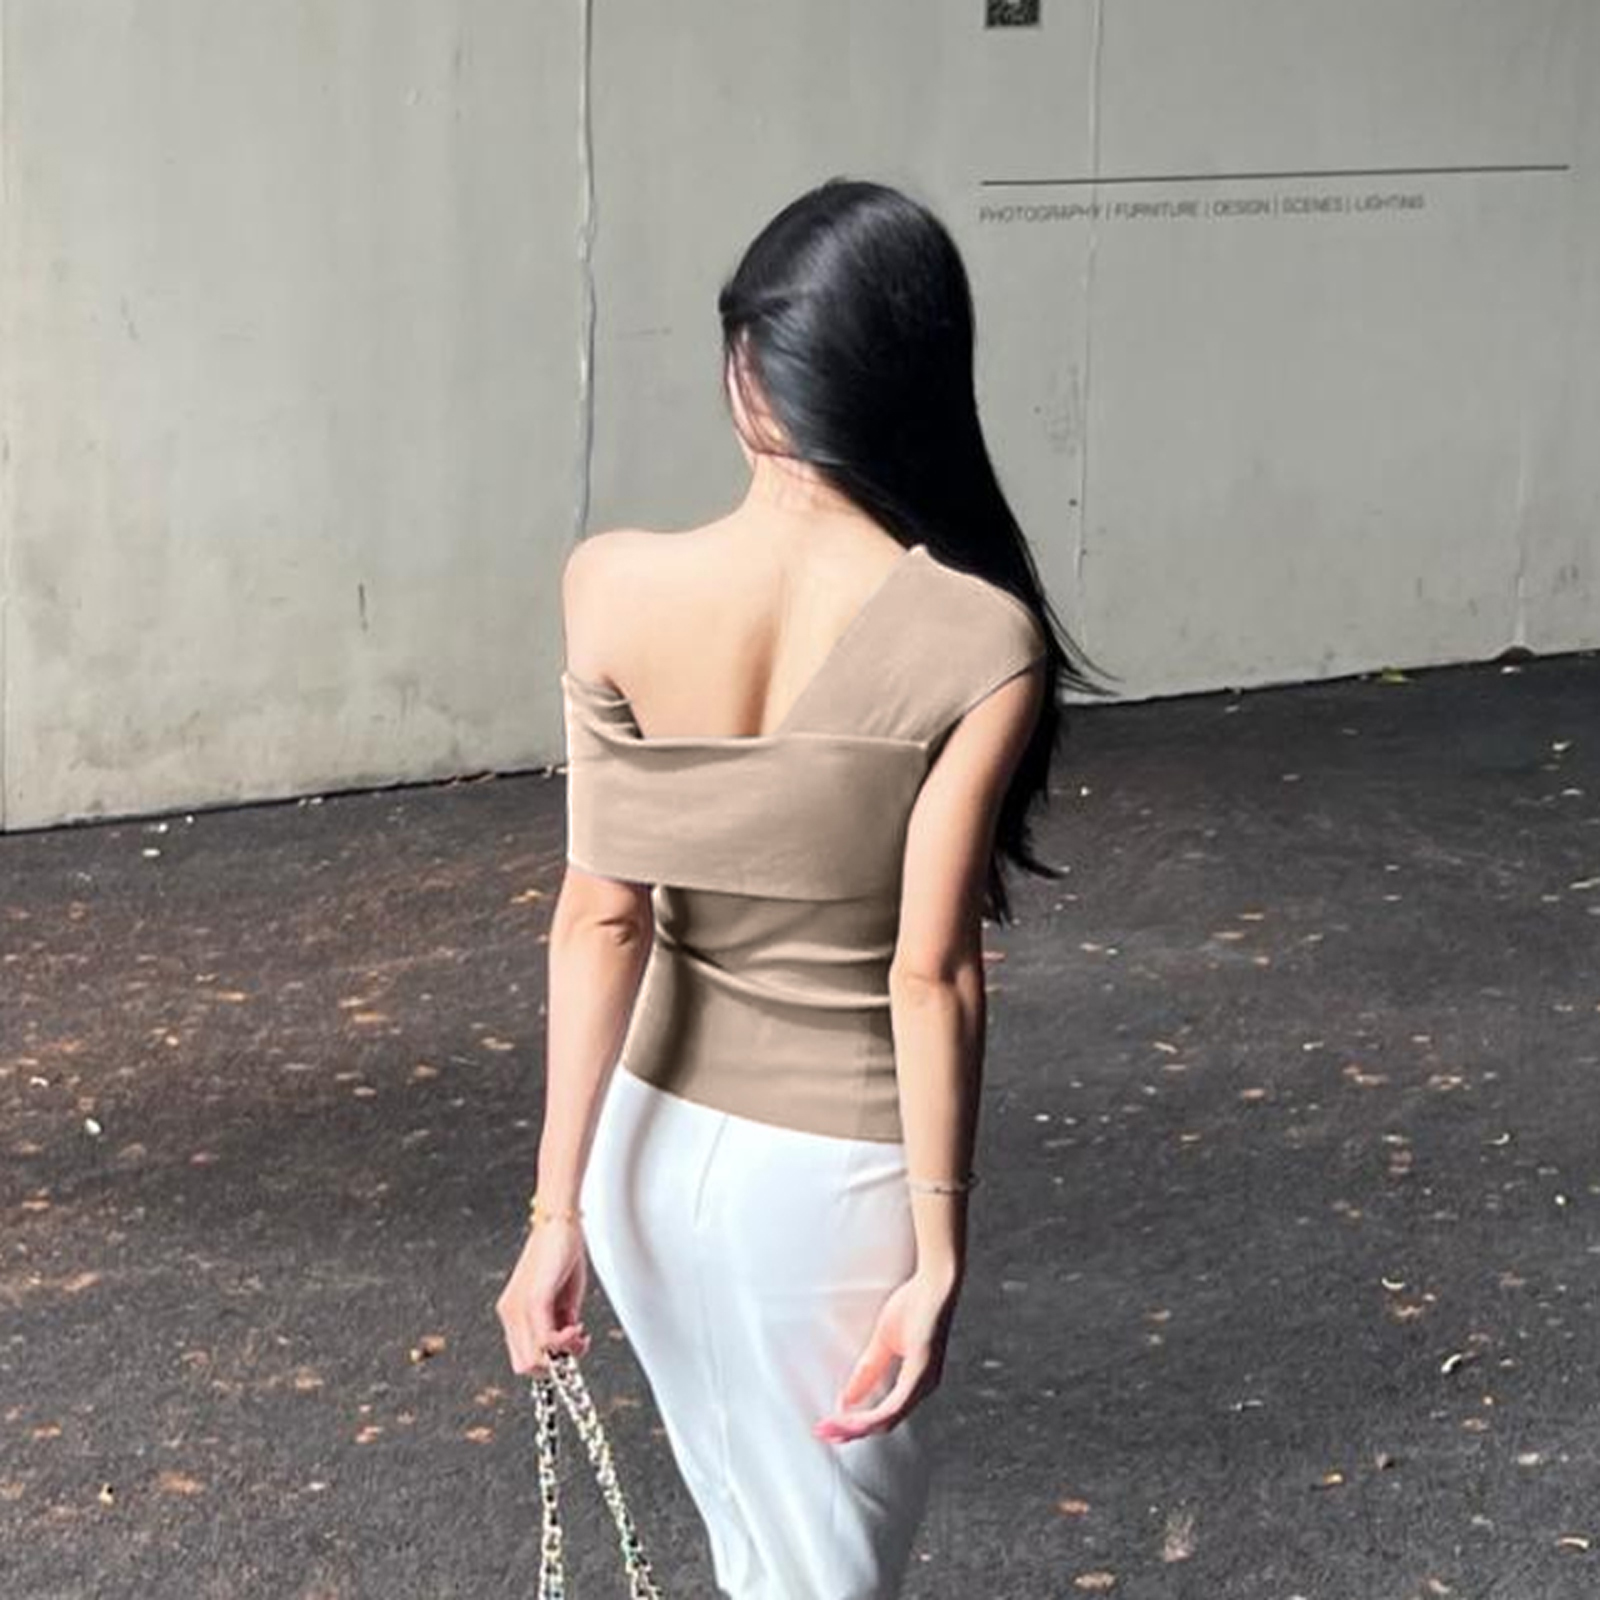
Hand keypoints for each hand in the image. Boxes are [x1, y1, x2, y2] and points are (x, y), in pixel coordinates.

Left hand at [495, 1221, 592, 1376]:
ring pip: (532, 1359)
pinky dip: (565, 1341)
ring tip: (579, 1335)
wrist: (558, 1222)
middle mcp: (510, 1313)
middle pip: (524, 1366)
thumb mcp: (562, 1298)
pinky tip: (577, 1328)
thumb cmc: (560, 1254)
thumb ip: (561, 1322)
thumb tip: (569, 1345)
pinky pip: (545, 1338)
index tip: (570, 1349)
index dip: (549, 1362)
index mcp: (514, 1313)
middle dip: (555, 1364)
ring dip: (563, 1353)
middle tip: (577, 1345)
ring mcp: (519, 1308)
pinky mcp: (534, 1299)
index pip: (522, 1358)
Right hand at [813, 1268, 959, 1443]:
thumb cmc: (917, 1304)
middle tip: (825, 1432)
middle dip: (851, 1431)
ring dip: (856, 1427)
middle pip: (883, 1424)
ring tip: (833, 1427)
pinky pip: (895, 1406)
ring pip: (887, 1420)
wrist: (935, 1282)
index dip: (856, 1424)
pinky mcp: (921, 1372)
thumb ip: (868, 1370)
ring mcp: (923, 1382)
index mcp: (915, 1382)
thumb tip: (849, 1397)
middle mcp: (922, 1388)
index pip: (883, 1414)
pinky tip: (854, 1417)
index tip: (832, 1426)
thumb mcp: (883, 1342)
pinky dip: (871, 1415)